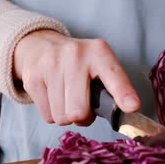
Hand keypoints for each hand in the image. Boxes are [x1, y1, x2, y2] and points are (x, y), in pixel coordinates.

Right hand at [13, 30, 140, 125]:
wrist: (40, 46)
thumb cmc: (78, 64)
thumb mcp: (99, 66)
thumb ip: (113, 88)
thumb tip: (129, 112)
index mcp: (99, 52)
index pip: (114, 76)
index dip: (123, 94)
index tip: (132, 106)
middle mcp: (74, 55)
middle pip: (79, 111)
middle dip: (82, 117)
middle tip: (83, 106)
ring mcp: (50, 65)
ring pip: (62, 117)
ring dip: (66, 116)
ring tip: (67, 98)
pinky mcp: (32, 77)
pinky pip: (47, 116)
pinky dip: (52, 113)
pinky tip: (53, 96)